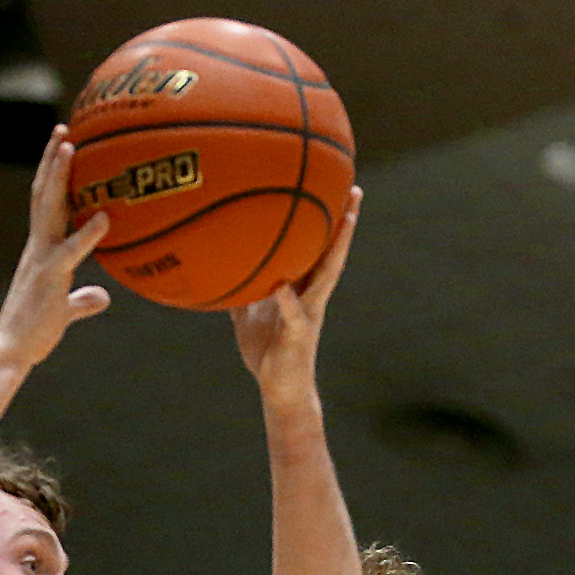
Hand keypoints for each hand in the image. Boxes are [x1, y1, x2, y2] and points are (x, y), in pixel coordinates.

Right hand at [0, 127, 111, 371]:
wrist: (12, 350)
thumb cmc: (34, 332)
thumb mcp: (64, 311)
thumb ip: (83, 300)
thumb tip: (103, 297)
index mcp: (41, 249)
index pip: (46, 203)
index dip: (53, 174)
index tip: (63, 146)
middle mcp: (38, 246)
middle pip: (44, 193)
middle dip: (53, 160)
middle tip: (63, 128)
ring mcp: (42, 258)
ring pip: (49, 208)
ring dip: (59, 175)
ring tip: (71, 145)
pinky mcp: (50, 277)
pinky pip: (71, 251)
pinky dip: (89, 233)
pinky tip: (106, 218)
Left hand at [230, 189, 361, 405]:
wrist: (279, 388)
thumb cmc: (267, 350)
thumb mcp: (248, 313)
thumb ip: (242, 288)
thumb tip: (219, 265)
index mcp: (302, 288)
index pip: (317, 248)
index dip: (326, 219)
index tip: (334, 186)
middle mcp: (311, 296)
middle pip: (332, 252)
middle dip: (345, 222)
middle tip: (355, 189)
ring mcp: (308, 314)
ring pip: (326, 277)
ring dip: (336, 249)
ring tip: (344, 220)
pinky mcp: (298, 336)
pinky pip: (294, 316)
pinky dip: (288, 301)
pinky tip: (282, 286)